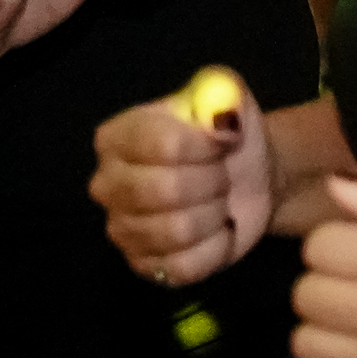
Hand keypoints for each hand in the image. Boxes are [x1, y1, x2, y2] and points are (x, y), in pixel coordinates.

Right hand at [92, 65, 270, 285]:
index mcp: (118, 137)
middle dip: (211, 182)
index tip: (225, 142)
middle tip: (224, 176)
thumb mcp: (229, 97)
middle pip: (163, 191)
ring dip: (215, 214)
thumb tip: (219, 118)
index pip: (159, 144)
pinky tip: (219, 231)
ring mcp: (122, 229)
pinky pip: (184, 266)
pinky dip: (216, 248)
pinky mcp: (144, 266)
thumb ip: (223, 91)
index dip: (203, 146)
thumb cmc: (228, 134)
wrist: (249, 177)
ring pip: (175, 231)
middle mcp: (107, 184)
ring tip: (220, 201)